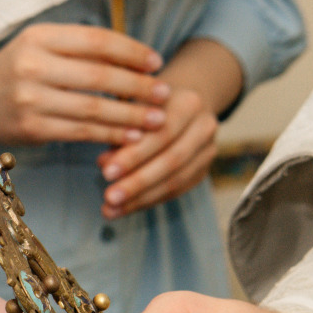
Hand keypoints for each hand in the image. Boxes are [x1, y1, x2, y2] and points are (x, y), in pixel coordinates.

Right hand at [0, 23, 169, 147]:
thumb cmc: (17, 71)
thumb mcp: (40, 46)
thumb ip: (79, 48)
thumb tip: (135, 58)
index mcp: (40, 36)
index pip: (97, 41)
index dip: (132, 51)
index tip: (156, 62)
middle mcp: (33, 65)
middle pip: (99, 76)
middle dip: (138, 86)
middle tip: (164, 93)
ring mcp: (31, 99)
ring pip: (93, 109)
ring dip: (130, 116)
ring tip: (156, 119)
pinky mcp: (32, 128)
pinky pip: (80, 133)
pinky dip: (109, 135)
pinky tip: (130, 137)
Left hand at [95, 87, 216, 218]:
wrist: (180, 103)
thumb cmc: (148, 104)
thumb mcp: (133, 106)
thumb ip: (121, 131)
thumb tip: (105, 163)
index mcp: (189, 102)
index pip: (162, 134)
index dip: (134, 156)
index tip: (106, 172)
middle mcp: (205, 126)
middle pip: (171, 161)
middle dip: (137, 183)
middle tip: (110, 197)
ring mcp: (207, 150)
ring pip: (175, 181)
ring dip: (140, 198)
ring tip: (111, 209)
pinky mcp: (202, 170)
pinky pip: (175, 191)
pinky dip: (147, 201)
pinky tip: (123, 209)